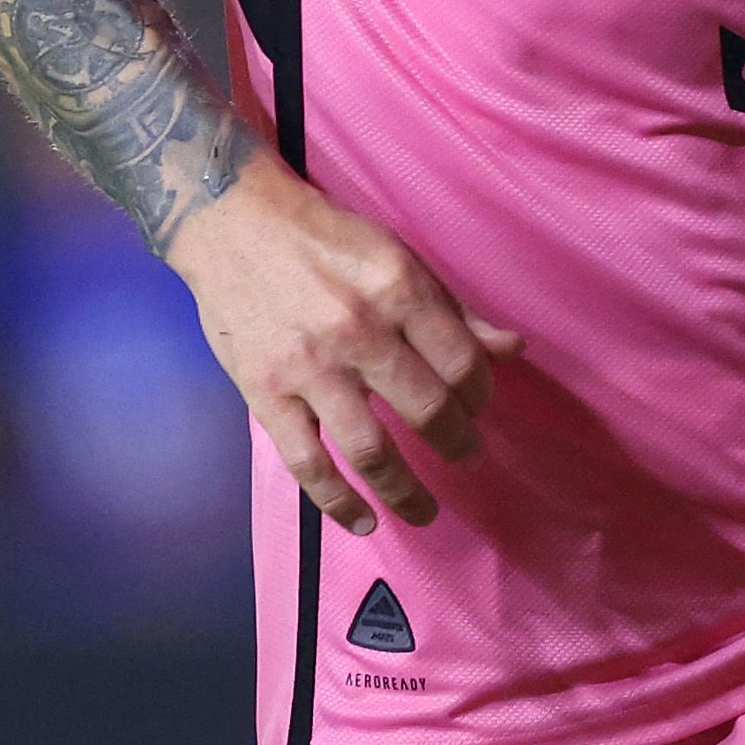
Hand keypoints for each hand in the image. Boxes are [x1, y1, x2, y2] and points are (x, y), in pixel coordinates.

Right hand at [163, 154, 522, 536]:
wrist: (233, 222)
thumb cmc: (323, 237)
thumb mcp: (397, 254)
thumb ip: (453, 308)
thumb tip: (511, 349)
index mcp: (398, 288)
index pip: (463, 362)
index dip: (481, 394)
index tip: (478, 406)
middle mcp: (358, 330)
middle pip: (428, 410)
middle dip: (458, 444)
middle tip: (468, 457)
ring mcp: (309, 367)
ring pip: (371, 450)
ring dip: (407, 492)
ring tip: (426, 511)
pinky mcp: (265, 393)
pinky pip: (308, 464)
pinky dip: (338, 502)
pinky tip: (363, 521)